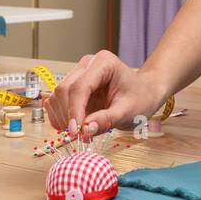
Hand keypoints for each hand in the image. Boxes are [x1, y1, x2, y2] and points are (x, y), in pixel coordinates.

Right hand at [44, 51, 168, 133]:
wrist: (144, 94)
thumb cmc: (140, 99)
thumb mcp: (129, 111)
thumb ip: (108, 119)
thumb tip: (86, 129)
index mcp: (103, 63)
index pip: (80, 86)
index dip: (74, 110)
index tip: (76, 132)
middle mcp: (87, 65)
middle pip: (64, 90)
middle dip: (68, 115)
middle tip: (78, 136)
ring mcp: (77, 74)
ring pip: (57, 96)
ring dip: (62, 117)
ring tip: (80, 132)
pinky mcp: (72, 86)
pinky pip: (56, 101)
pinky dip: (60, 117)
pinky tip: (75, 127)